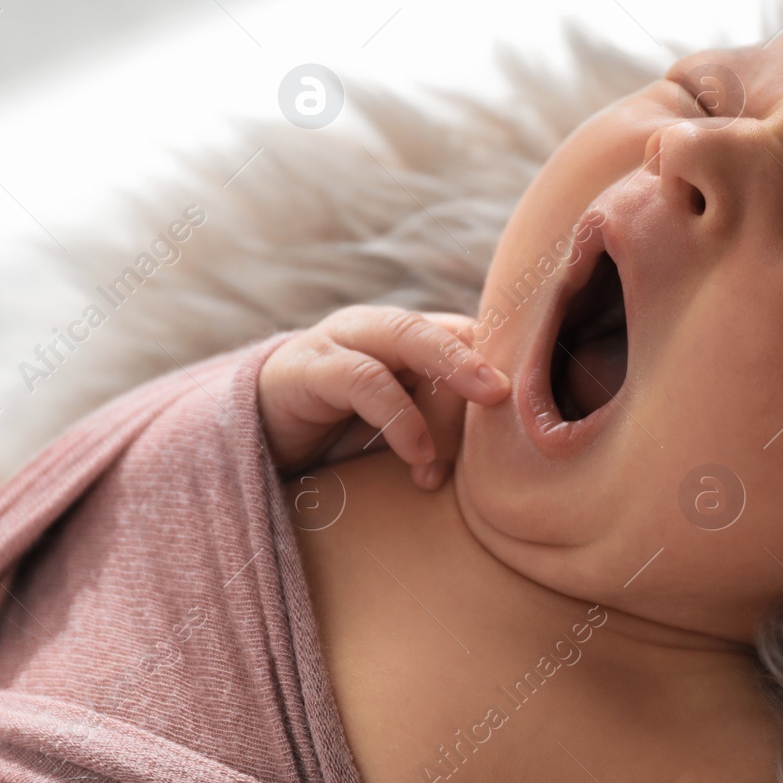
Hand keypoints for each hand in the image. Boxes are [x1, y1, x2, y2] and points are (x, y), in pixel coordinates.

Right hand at [259, 306, 510, 487]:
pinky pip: (365, 379)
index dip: (500, 363)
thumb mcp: (404, 431)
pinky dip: (400, 416)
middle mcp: (381, 327)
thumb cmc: (341, 437)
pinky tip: (416, 455)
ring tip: (457, 447)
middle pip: (447, 327)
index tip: (528, 406)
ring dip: (442, 391)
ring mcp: (342, 338)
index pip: (470, 335)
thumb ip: (447, 426)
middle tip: (507, 396)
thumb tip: (508, 449)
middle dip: (480, 358)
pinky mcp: (308, 366)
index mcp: (412, 337)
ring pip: (410, 339)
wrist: (254, 443)